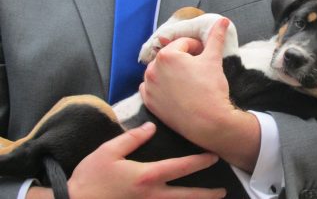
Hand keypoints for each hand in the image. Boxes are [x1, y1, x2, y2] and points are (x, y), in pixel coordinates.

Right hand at [67, 122, 225, 198]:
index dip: (199, 161)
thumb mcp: (108, 152)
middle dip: (206, 194)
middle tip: (222, 191)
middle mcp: (153, 196)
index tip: (213, 156)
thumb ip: (132, 138)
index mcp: (147, 176)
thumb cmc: (91, 178)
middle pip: (187, 196)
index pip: (181, 167)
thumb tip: (151, 127)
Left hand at [140, 19, 259, 172]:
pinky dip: (161, 88)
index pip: (184, 44)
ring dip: (171, 73)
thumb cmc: (211, 90)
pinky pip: (152, 89)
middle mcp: (153, 69)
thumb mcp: (214, 60)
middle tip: (198, 71)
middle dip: (183, 60)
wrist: (208, 122)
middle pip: (170, 57)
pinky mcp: (149, 103)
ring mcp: (149, 87)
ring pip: (160, 72)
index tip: (205, 58)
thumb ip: (216, 37)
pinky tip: (176, 92)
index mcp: (167, 55)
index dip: (197, 49)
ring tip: (187, 82)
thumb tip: (223, 21)